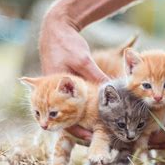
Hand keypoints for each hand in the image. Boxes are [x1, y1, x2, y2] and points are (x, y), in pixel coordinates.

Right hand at [39, 11, 108, 140]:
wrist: (55, 27)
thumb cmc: (67, 43)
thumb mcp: (83, 61)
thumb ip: (96, 76)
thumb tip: (113, 91)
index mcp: (53, 89)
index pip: (62, 117)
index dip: (76, 129)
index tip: (89, 137)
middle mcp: (52, 91)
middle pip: (64, 116)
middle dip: (78, 127)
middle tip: (94, 136)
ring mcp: (55, 87)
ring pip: (66, 108)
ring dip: (78, 118)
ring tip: (94, 127)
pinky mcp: (61, 83)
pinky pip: (68, 99)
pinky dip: (79, 105)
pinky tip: (92, 109)